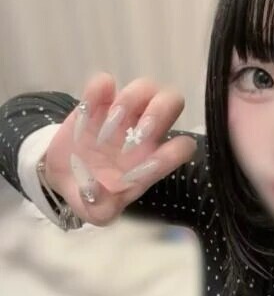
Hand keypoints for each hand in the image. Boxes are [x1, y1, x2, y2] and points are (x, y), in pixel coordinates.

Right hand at [43, 72, 195, 225]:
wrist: (68, 179)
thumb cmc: (94, 196)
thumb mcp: (97, 213)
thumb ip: (101, 209)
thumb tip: (97, 192)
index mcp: (152, 163)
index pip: (183, 148)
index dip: (176, 150)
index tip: (153, 160)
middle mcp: (144, 135)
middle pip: (173, 102)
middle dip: (159, 112)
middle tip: (136, 133)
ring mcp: (123, 115)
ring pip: (146, 87)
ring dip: (130, 101)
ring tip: (108, 126)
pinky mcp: (97, 103)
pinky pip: (105, 82)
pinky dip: (98, 90)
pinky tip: (88, 110)